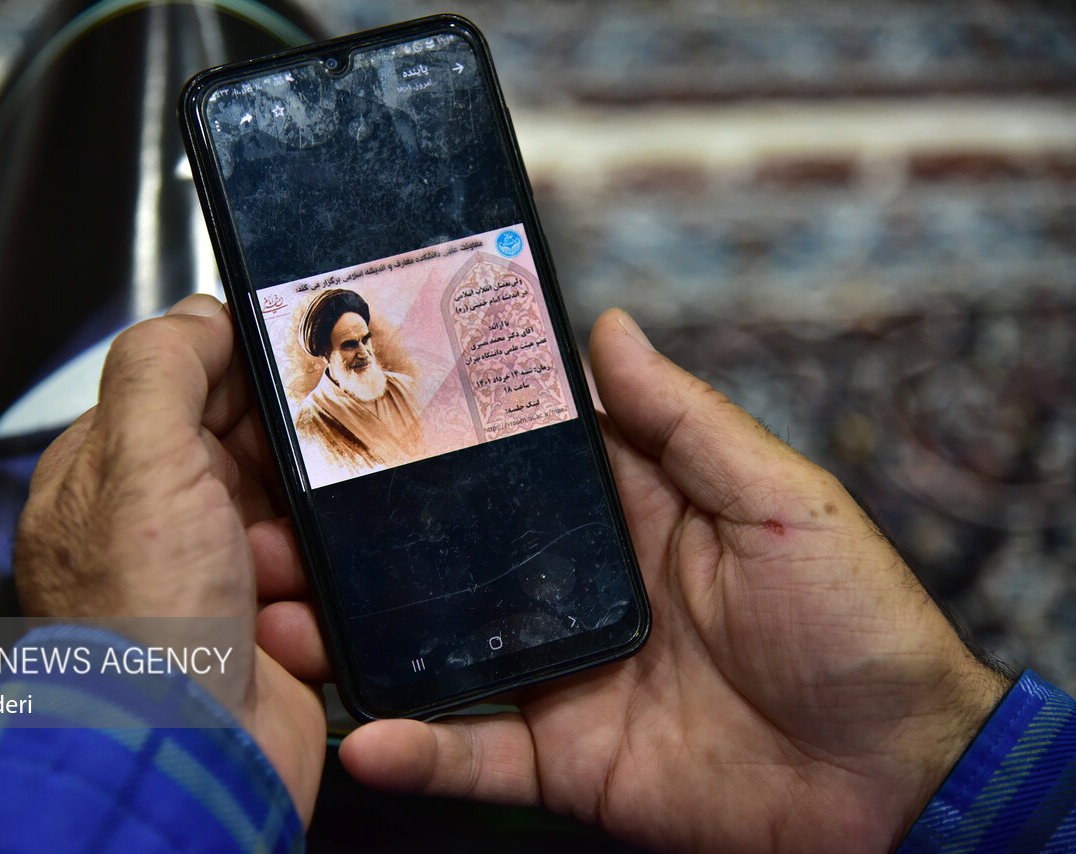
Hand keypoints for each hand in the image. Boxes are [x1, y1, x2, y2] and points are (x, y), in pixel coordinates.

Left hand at [13, 293, 323, 824]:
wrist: (190, 757)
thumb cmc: (144, 625)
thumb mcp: (139, 462)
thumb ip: (162, 367)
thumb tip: (201, 311)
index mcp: (107, 476)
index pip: (180, 386)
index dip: (238, 371)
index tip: (289, 365)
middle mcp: (155, 524)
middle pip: (245, 448)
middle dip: (283, 459)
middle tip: (307, 463)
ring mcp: (210, 578)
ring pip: (292, 510)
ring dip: (301, 531)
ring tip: (279, 565)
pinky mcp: (265, 625)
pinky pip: (317, 574)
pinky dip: (315, 588)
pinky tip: (293, 611)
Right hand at [337, 309, 1008, 851]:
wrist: (894, 783)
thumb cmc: (860, 626)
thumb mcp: (782, 502)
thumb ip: (687, 423)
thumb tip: (608, 328)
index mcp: (629, 515)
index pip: (518, 462)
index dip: (446, 432)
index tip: (363, 391)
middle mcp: (579, 590)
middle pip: (456, 557)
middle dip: (372, 540)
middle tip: (284, 512)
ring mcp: (565, 674)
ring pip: (442, 652)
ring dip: (364, 638)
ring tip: (286, 615)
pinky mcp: (567, 760)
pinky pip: (479, 755)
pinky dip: (422, 750)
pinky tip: (369, 735)